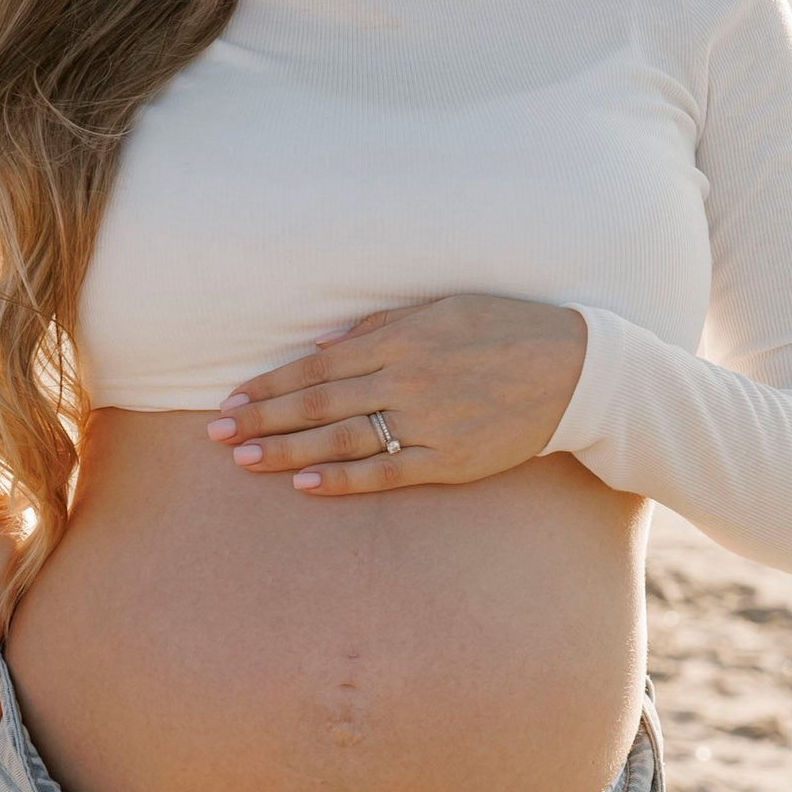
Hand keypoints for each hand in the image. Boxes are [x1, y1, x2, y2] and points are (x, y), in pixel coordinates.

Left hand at [206, 296, 586, 495]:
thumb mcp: (445, 307)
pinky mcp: (448, 460)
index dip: (271, 384)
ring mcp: (426, 423)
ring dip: (286, 450)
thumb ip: (383, 324)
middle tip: (216, 434)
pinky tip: (305, 485)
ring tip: (243, 459)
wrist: (575, 369)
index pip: (317, 365)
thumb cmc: (509, 328)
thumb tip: (326, 340)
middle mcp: (405, 380)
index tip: (232, 398)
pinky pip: (385, 473)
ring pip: (340, 439)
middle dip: (261, 418)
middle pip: (317, 403)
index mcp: (400, 339)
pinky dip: (342, 480)